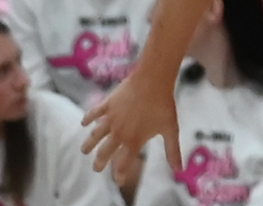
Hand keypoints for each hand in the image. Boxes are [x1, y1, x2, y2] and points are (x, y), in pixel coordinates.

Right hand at [83, 62, 182, 177]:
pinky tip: (84, 122)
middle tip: (97, 168)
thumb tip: (179, 169)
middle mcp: (119, 132)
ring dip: (89, 144)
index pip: (123, 163)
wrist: (153, 81)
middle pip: (105, 152)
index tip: (119, 181)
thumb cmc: (164, 105)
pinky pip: (94, 112)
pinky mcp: (108, 104)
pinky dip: (88, 118)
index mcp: (133, 140)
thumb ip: (172, 150)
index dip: (120, 174)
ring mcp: (111, 118)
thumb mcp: (171, 129)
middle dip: (100, 162)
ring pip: (96, 135)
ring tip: (84, 150)